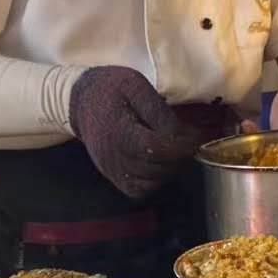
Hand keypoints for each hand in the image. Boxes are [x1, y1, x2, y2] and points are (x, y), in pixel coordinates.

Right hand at [69, 66, 196, 199]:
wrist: (82, 102)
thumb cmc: (111, 90)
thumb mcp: (137, 87)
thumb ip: (159, 111)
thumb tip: (183, 134)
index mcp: (119, 131)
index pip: (156, 149)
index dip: (181, 145)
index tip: (195, 134)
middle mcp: (114, 157)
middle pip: (157, 168)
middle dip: (180, 156)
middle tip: (188, 139)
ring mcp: (113, 171)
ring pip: (152, 182)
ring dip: (170, 168)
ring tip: (173, 148)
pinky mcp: (114, 178)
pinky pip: (139, 190)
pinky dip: (155, 180)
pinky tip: (159, 162)